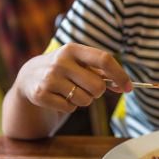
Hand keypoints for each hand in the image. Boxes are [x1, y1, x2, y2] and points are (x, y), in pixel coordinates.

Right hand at [14, 43, 131, 113]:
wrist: (29, 77)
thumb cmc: (66, 70)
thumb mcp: (80, 64)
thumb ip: (102, 72)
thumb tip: (125, 86)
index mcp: (73, 50)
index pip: (104, 59)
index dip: (120, 75)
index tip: (129, 88)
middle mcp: (61, 61)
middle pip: (98, 86)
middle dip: (98, 92)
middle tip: (88, 88)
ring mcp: (50, 78)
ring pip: (85, 100)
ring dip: (83, 100)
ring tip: (71, 91)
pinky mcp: (41, 94)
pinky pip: (70, 108)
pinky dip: (69, 107)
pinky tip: (60, 97)